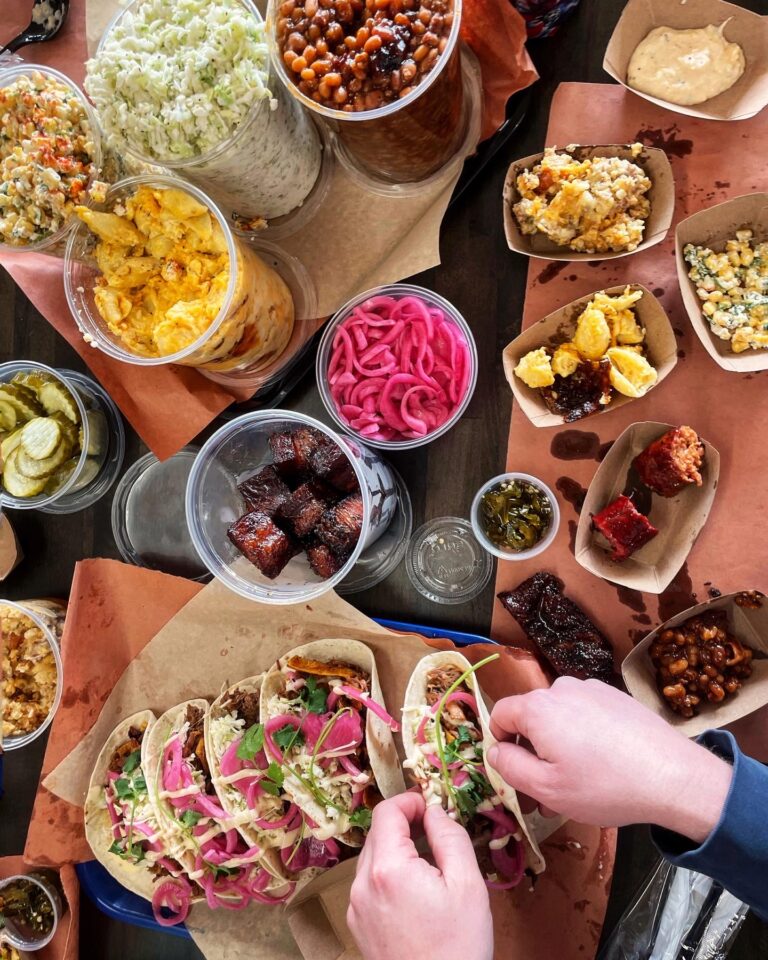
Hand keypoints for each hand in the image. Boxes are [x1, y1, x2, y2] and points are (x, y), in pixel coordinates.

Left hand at [347, 793, 492, 959]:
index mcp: (387, 868)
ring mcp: (356, 906)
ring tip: (429, 866)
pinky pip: (369, 883)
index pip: (386, 812)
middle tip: (435, 833)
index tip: (431, 805)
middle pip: (377, 833)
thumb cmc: (458, 946)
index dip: (409, 801)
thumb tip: (435, 810)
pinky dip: (389, 874)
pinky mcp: (358, 923)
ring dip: (397, 849)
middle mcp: (362, 884)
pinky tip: (416, 892)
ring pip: (372, 857)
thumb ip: (450, 836)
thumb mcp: (467, 884)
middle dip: (405, 824)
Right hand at [487, 677, 732, 843]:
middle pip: (531, 717)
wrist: (672, 776)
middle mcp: (561, 688)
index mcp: (538, 707)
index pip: (500, 715)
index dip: (502, 746)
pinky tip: (605, 763)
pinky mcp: (616, 696)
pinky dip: (584, 735)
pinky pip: (585, 714)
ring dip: (560, 745)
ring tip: (581, 781)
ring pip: (559, 717)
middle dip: (534, 751)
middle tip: (550, 791)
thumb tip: (495, 751)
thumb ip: (509, 768)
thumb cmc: (604, 786)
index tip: (519, 775)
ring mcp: (592, 689)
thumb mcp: (546, 789)